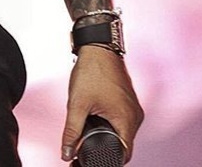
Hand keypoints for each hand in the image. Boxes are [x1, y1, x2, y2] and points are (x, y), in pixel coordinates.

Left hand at [61, 46, 143, 162]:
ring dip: (107, 136)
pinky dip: (110, 125)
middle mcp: (135, 117)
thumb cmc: (92, 70)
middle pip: (122, 144)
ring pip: (121, 132)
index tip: (89, 159)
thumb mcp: (77, 103)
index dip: (106, 158)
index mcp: (127, 120)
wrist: (98, 45)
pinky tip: (96, 123)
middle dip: (104, 148)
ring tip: (87, 136)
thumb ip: (72, 131)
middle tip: (82, 150)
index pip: (123, 154)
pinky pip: (121, 121)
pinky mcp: (128, 102)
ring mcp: (133, 108)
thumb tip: (66, 152)